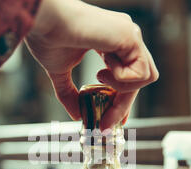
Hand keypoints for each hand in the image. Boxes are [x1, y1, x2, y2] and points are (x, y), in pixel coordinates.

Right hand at [26, 0, 158, 129]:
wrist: (44, 21)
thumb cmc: (48, 37)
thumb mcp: (60, 73)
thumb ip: (70, 93)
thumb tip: (77, 115)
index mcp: (112, 43)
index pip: (128, 76)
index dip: (122, 100)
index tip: (110, 120)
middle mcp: (125, 38)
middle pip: (138, 80)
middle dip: (122, 105)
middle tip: (106, 124)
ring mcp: (130, 35)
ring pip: (146, 77)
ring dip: (122, 89)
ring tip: (100, 78)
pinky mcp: (131, 37)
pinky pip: (141, 73)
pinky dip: (122, 80)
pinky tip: (102, 69)